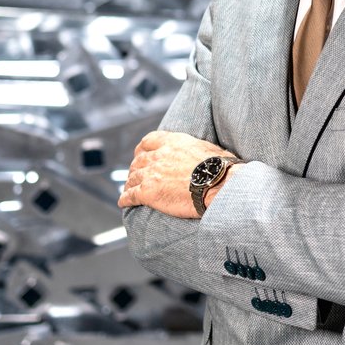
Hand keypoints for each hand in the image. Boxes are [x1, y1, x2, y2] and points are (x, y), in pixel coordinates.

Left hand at [118, 129, 235, 217]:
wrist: (219, 185)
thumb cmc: (220, 169)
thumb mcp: (207, 149)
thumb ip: (194, 149)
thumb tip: (202, 154)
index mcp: (173, 142)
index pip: (148, 141)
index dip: (142, 150)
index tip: (141, 154)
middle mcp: (159, 155)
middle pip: (138, 161)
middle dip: (135, 169)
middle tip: (135, 176)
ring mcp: (152, 173)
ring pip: (132, 178)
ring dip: (129, 184)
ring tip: (129, 190)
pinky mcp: (148, 192)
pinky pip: (130, 195)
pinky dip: (124, 199)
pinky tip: (123, 203)